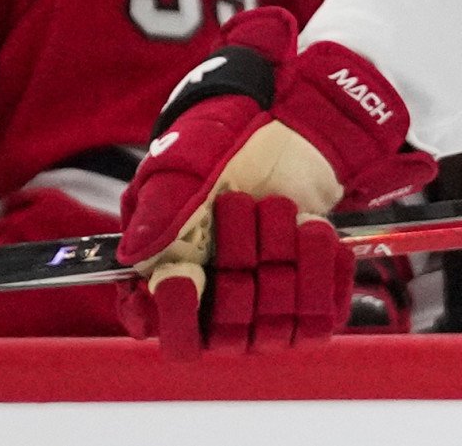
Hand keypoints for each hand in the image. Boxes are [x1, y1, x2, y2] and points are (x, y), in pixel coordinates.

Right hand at [116, 8, 435, 356]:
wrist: (289, 126)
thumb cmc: (223, 147)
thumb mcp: (182, 165)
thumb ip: (159, 210)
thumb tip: (137, 256)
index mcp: (171, 280)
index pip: (166, 333)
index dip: (174, 316)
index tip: (184, 275)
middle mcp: (219, 303)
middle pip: (227, 330)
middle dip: (238, 260)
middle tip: (241, 202)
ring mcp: (267, 303)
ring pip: (274, 326)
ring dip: (282, 260)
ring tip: (281, 207)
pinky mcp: (312, 293)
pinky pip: (322, 316)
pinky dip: (324, 272)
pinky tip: (317, 229)